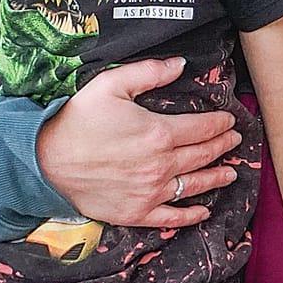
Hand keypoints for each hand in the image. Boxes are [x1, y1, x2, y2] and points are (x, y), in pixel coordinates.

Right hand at [37, 57, 241, 226]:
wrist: (46, 162)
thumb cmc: (78, 120)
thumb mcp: (111, 84)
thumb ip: (149, 72)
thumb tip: (181, 64)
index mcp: (159, 133)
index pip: (203, 128)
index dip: (221, 123)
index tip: (230, 120)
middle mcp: (161, 166)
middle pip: (203, 155)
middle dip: (223, 146)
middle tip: (235, 140)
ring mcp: (151, 193)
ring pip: (195, 185)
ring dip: (217, 177)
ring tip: (230, 173)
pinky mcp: (137, 213)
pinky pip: (172, 217)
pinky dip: (192, 215)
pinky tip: (204, 211)